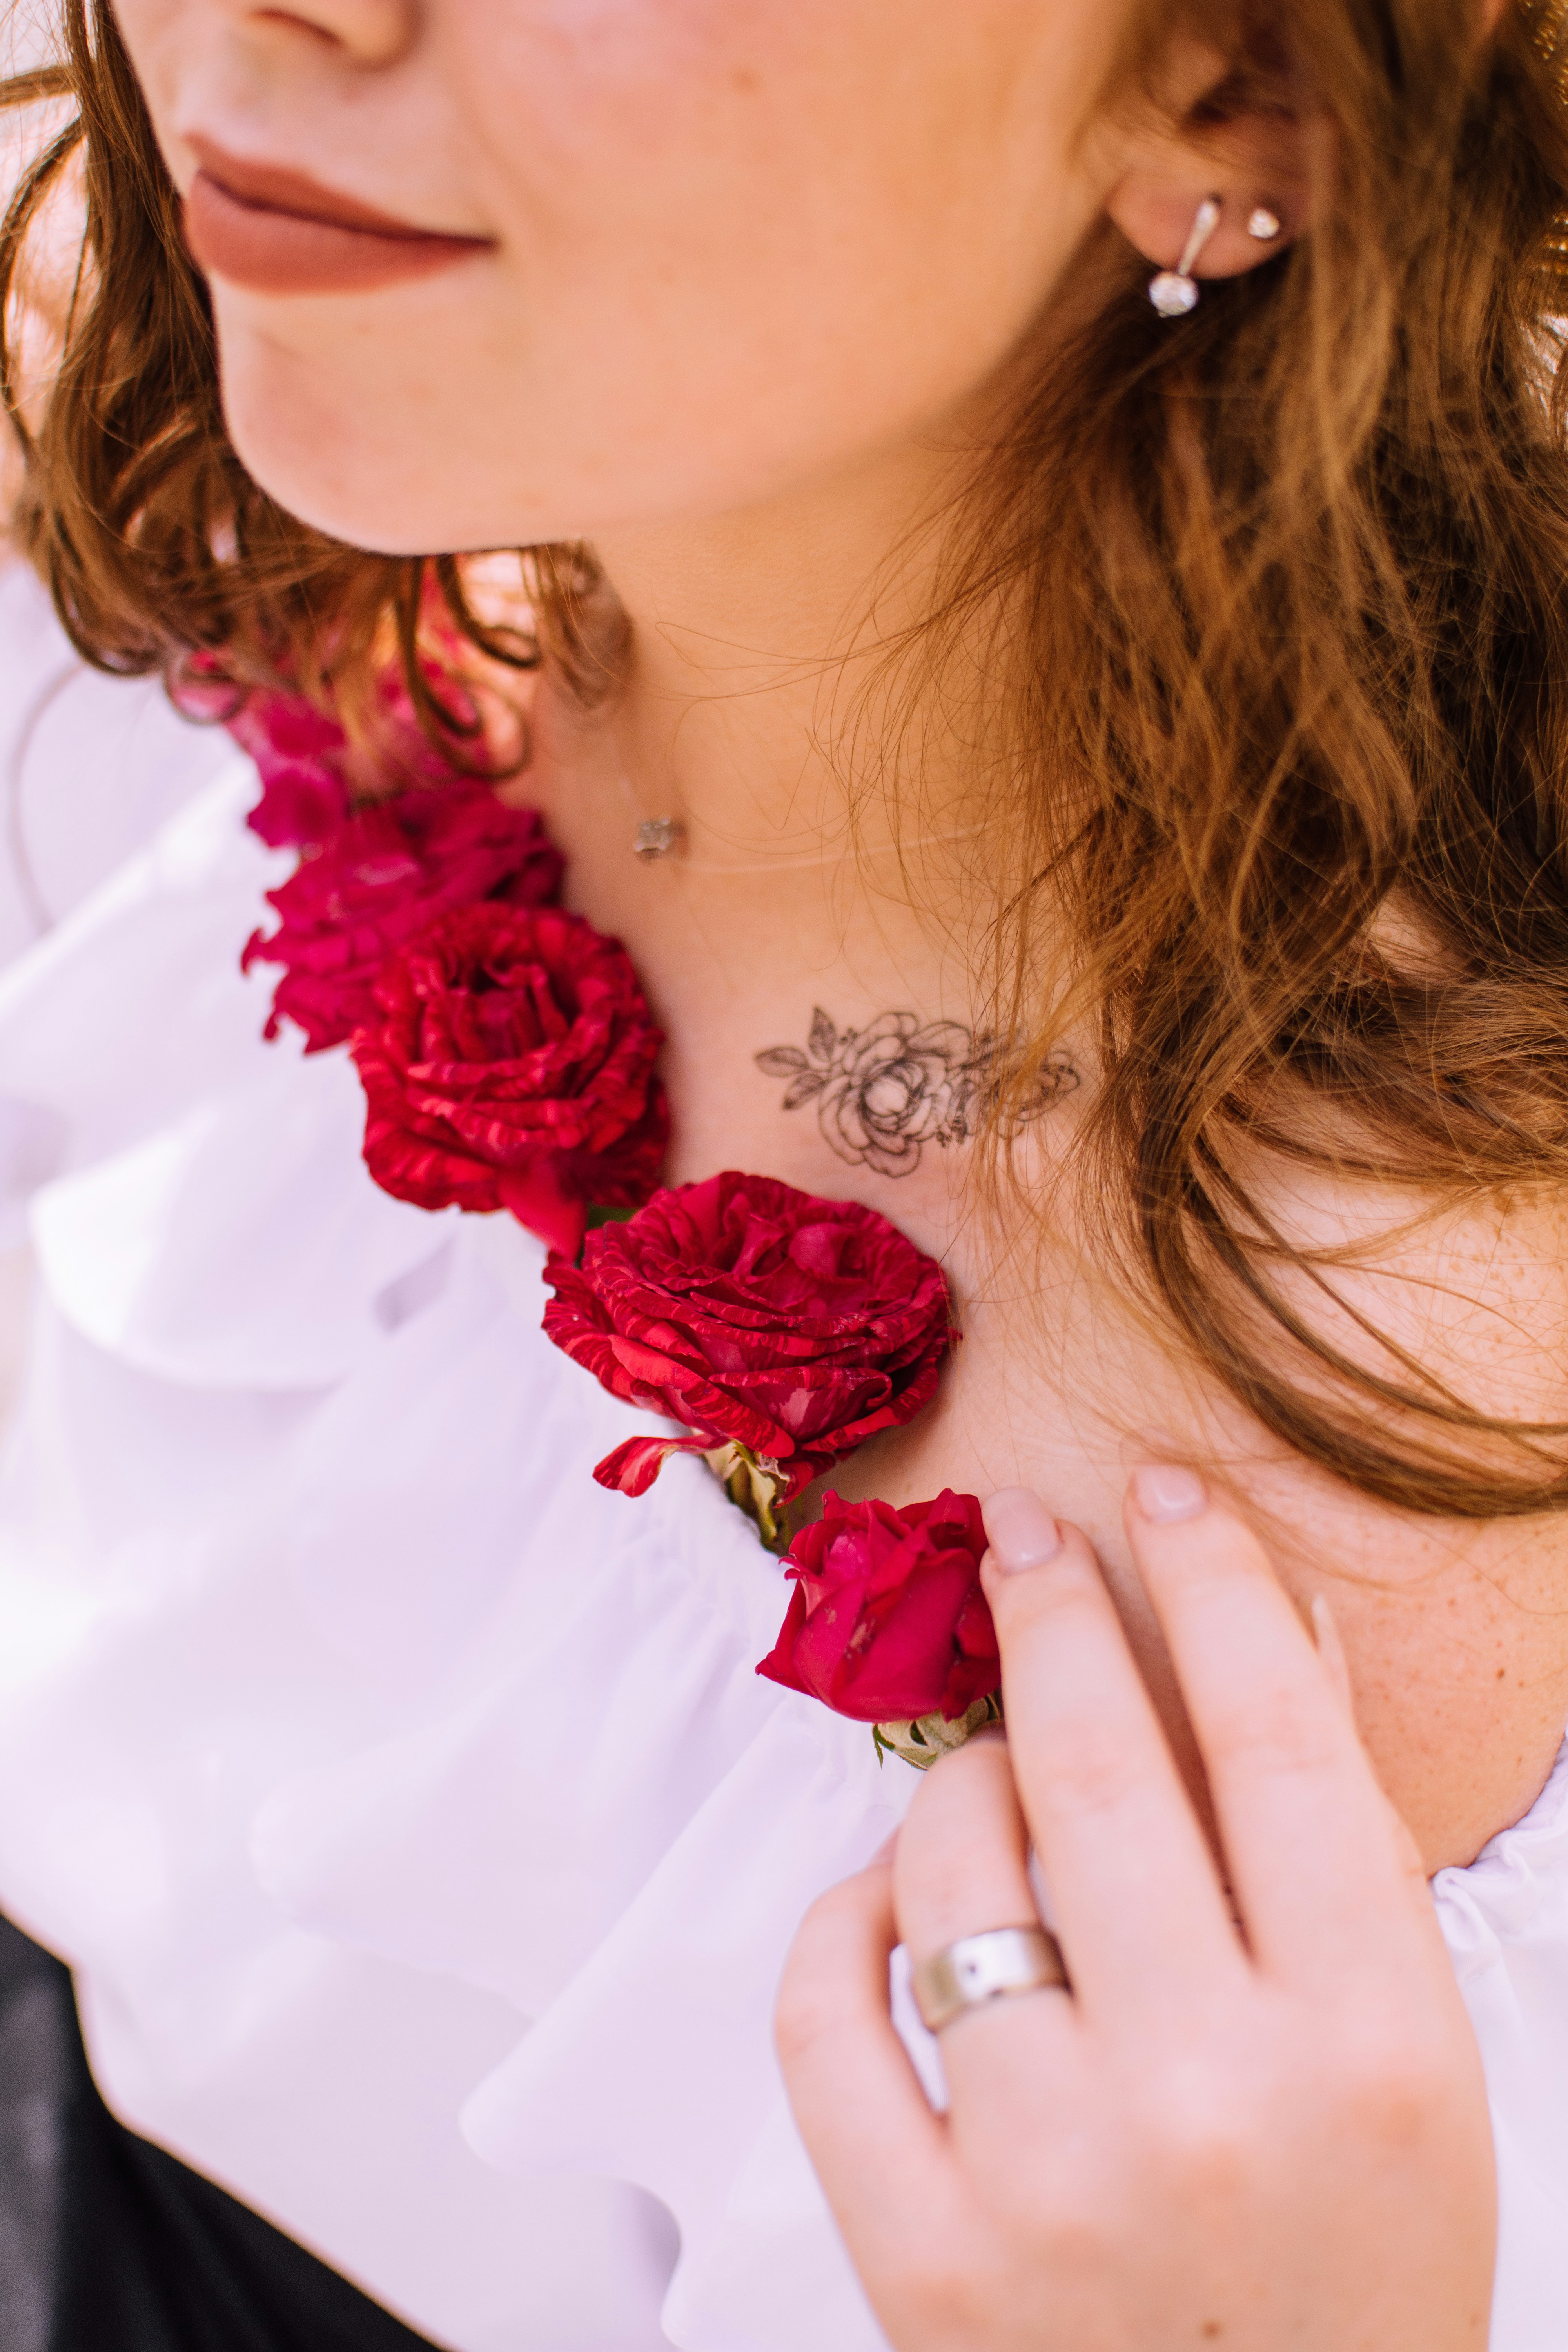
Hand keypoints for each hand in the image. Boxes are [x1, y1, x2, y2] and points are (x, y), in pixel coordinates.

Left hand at [776, 1468, 1495, 2350]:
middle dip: (1054, 1616)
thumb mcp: (1409, 2063)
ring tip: (990, 1783)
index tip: (1159, 1497)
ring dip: (958, 1788)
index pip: (1276, 1738)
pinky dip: (842, 1920)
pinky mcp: (921, 2260)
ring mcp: (1053, 2183)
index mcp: (1367, 2049)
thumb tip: (1283, 1631)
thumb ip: (1347, 1845)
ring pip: (948, 1871)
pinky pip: (829, 2011)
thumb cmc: (1355, 2270)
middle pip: (1099, 1770)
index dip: (1209, 1583)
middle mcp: (1211, 2105)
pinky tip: (884, 1902)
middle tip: (1025, 1536)